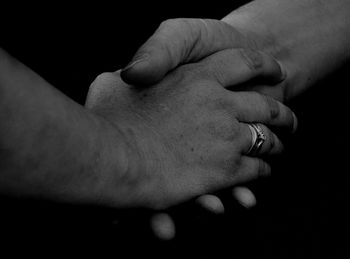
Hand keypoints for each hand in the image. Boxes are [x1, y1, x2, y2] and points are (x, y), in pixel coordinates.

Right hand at [119, 18, 292, 238]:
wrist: (115, 159)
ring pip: (267, 139)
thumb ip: (135, 69)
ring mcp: (225, 136)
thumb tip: (143, 69)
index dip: (263, 65)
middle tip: (288, 120)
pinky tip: (262, 173)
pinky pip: (256, 168)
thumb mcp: (113, 80)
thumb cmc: (110, 119)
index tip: (275, 70)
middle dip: (282, 114)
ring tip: (279, 146)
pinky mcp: (225, 169)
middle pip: (267, 106)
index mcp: (196, 77)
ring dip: (276, 143)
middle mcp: (218, 102)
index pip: (244, 62)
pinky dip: (262, 171)